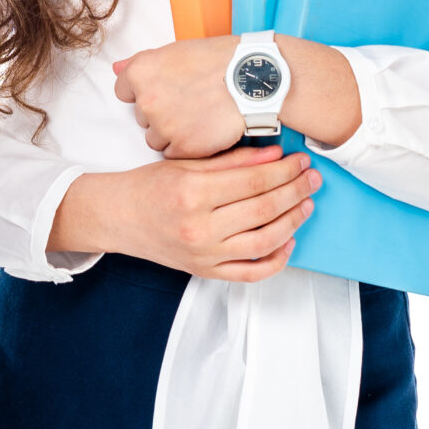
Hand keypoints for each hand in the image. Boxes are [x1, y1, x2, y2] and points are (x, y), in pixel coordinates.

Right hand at [48, 144, 320, 281]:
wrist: (116, 217)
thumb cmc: (148, 186)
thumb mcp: (186, 163)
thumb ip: (231, 160)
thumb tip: (275, 155)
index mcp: (193, 192)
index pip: (254, 181)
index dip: (284, 170)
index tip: (300, 161)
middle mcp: (199, 226)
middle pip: (263, 208)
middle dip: (295, 191)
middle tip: (312, 179)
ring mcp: (204, 253)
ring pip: (264, 240)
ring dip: (292, 221)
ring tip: (306, 204)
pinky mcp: (205, 271)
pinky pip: (250, 273)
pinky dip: (275, 260)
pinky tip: (288, 241)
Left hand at [112, 37, 246, 158]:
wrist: (253, 79)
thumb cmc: (218, 60)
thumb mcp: (175, 51)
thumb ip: (141, 63)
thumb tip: (116, 68)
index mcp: (140, 72)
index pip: (123, 92)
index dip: (145, 92)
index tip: (166, 90)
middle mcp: (146, 100)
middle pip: (142, 117)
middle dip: (160, 113)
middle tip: (190, 101)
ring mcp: (163, 125)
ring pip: (155, 138)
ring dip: (171, 133)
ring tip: (198, 116)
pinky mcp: (182, 146)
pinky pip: (172, 153)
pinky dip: (186, 147)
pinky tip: (203, 130)